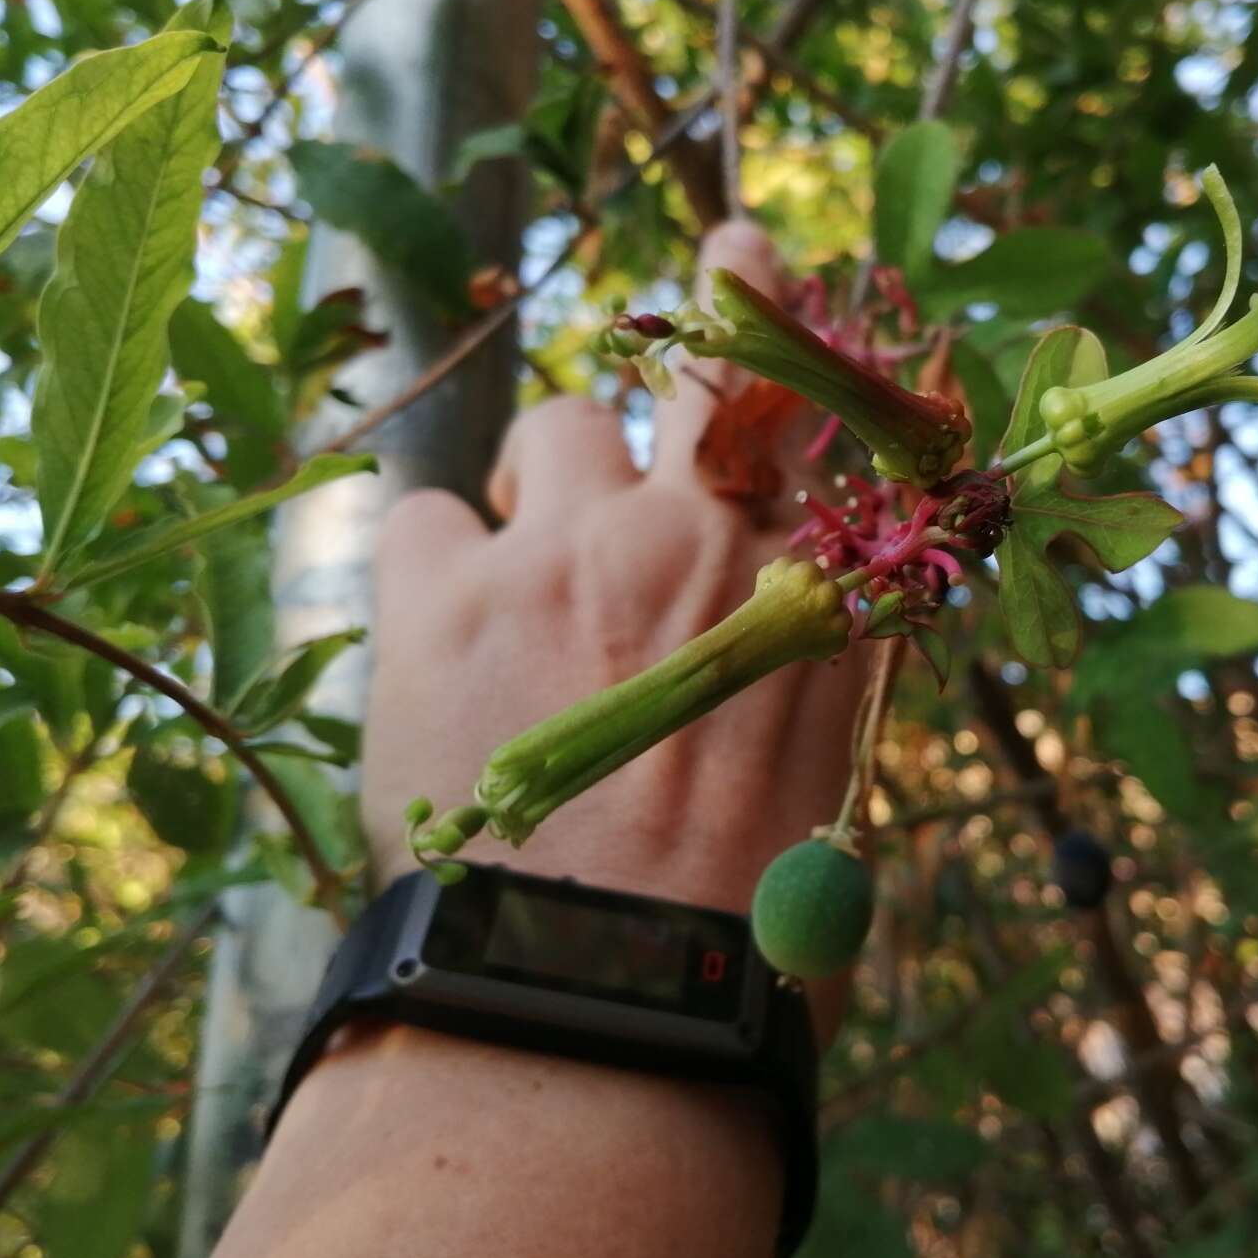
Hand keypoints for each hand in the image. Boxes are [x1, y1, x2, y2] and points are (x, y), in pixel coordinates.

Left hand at [361, 222, 869, 920]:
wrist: (608, 1002)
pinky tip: (434, 636)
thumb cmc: (737, 943)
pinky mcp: (450, 595)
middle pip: (712, 358)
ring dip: (550, 482)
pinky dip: (433, 561)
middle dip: (725, 291)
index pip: (834, 422)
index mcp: (816, 601)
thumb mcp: (823, 803)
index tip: (790, 281)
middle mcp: (708, 543)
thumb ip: (803, 695)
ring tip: (528, 572)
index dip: (811, 339)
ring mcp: (577, 551)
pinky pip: (422, 513)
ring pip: (558, 428)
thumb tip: (772, 674)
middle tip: (727, 254)